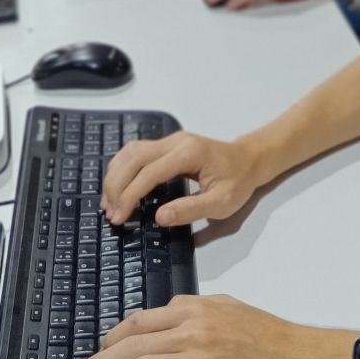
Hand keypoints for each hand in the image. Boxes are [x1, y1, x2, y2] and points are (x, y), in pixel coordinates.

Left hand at [73, 294, 343, 358]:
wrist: (299, 358)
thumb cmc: (268, 335)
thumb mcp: (228, 307)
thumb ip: (195, 310)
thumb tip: (167, 316)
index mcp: (195, 309)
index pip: (141, 320)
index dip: (114, 337)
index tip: (101, 349)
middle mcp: (193, 331)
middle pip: (133, 344)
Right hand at [101, 129, 266, 226]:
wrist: (250, 159)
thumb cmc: (238, 182)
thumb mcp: (222, 203)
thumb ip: (191, 209)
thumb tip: (159, 217)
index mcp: (188, 154)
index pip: (149, 173)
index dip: (130, 196)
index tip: (118, 217)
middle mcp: (175, 142)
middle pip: (134, 158)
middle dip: (116, 185)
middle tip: (110, 212)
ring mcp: (170, 140)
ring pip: (131, 152)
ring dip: (116, 175)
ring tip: (109, 202)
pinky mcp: (167, 145)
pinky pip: (137, 152)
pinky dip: (122, 169)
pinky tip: (119, 186)